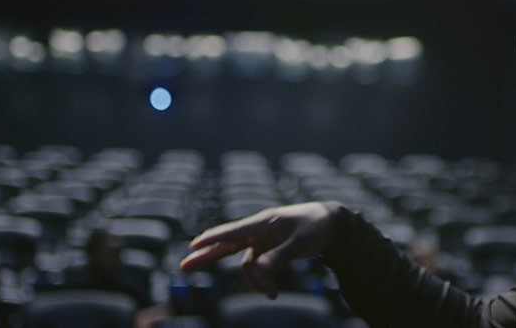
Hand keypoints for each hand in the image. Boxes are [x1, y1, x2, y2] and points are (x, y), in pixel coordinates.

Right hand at [179, 202, 334, 297]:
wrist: (332, 224)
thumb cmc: (315, 227)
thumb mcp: (299, 243)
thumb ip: (278, 257)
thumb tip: (260, 271)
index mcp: (264, 222)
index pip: (234, 231)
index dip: (213, 238)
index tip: (193, 245)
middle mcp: (260, 230)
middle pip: (227, 243)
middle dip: (207, 255)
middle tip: (183, 265)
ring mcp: (263, 240)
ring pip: (247, 262)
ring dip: (255, 280)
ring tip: (272, 294)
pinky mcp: (269, 249)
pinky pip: (258, 266)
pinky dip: (263, 279)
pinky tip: (272, 292)